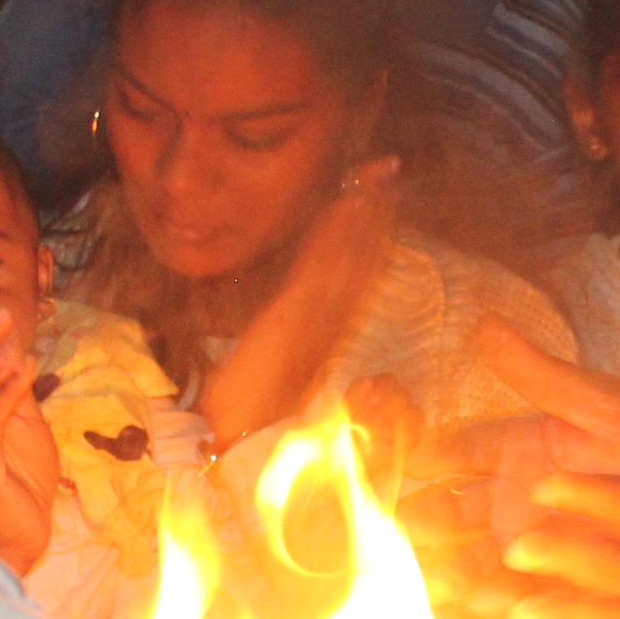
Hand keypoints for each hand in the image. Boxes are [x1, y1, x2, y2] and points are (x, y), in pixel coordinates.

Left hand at [199, 155, 400, 447]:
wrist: (231, 448)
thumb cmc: (244, 419)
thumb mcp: (271, 377)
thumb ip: (289, 347)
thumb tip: (296, 325)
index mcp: (323, 339)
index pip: (355, 278)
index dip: (371, 238)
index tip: (381, 202)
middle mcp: (326, 327)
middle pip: (360, 260)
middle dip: (375, 213)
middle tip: (388, 170)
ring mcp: (312, 323)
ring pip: (347, 257)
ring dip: (362, 212)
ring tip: (375, 173)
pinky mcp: (291, 321)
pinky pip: (320, 267)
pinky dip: (336, 233)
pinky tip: (345, 204)